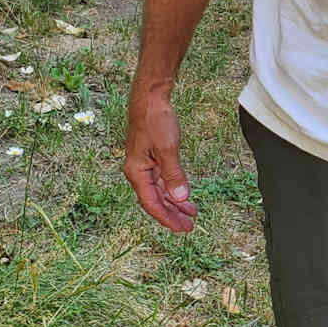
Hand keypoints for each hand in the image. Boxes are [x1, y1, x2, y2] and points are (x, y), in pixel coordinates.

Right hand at [124, 88, 196, 232]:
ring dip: (175, 203)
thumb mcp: (167, 148)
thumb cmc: (155, 120)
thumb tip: (181, 198)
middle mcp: (138, 172)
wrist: (150, 99)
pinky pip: (162, 181)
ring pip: (160, 192)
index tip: (180, 228)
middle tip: (188, 227)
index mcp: (137, 172)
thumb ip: (173, 174)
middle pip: (155, 200)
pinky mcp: (152, 158)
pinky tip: (184, 196)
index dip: (166, 217)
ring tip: (190, 215)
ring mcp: (145, 166)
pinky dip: (173, 190)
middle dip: (172, 214)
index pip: (151, 203)